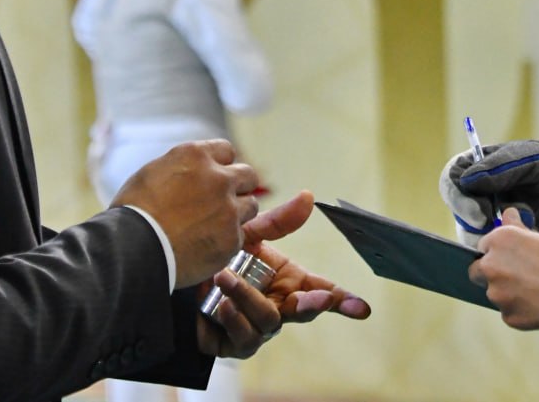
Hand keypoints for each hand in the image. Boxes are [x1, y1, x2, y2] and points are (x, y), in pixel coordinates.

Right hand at [111, 139, 258, 286]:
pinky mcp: (231, 240)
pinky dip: (227, 241)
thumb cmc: (133, 213)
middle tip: (224, 200)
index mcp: (196, 156)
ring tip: (215, 225)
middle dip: (239, 186)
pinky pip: (240, 236)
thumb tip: (192, 171)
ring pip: (250, 206)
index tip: (216, 176)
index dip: (221, 165)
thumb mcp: (152, 172)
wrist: (132, 250)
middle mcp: (219, 179)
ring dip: (237, 213)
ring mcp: (229, 210)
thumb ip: (182, 167)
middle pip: (248, 176)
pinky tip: (207, 246)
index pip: (227, 150)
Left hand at [196, 190, 370, 358]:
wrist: (176, 274)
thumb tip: (309, 196)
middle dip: (312, 304)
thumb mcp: (248, 236)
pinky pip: (242, 337)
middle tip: (318, 297)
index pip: (319, 291)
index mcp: (285, 282)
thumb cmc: (217, 258)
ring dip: (249, 300)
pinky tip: (222, 306)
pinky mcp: (232, 342)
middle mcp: (276, 306)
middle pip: (302, 311)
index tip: (362, 308)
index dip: (342, 300)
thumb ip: (279, 222)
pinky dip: (234, 321)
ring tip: (226, 278)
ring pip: (268, 321)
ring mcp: (256, 326)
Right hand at [440, 139, 538, 242]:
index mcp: (481, 168)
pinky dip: (508, 252)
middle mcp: (482, 193)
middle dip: (474, 226)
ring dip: (492, 243)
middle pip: (461, 214)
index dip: (460, 200)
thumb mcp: (529, 161)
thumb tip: (466, 180)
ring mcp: (495, 216)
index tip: (479, 215)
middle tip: (497, 232)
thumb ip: (499, 169)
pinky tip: (528, 244)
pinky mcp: (511, 239)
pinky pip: (498, 251)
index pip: (453, 183)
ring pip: (476, 236)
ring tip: (520, 238)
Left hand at [469, 208, 538, 329]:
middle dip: (491, 273)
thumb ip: (518, 229)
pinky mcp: (508, 316)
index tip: (510, 257)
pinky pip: (508, 312)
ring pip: (494, 294)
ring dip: (507, 293)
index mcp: (500, 240)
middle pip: (477, 270)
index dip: (498, 252)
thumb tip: (508, 214)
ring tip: (534, 291)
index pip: (484, 245)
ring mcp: (498, 293)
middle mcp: (492, 266)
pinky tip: (538, 305)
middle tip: (515, 275)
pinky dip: (519, 310)